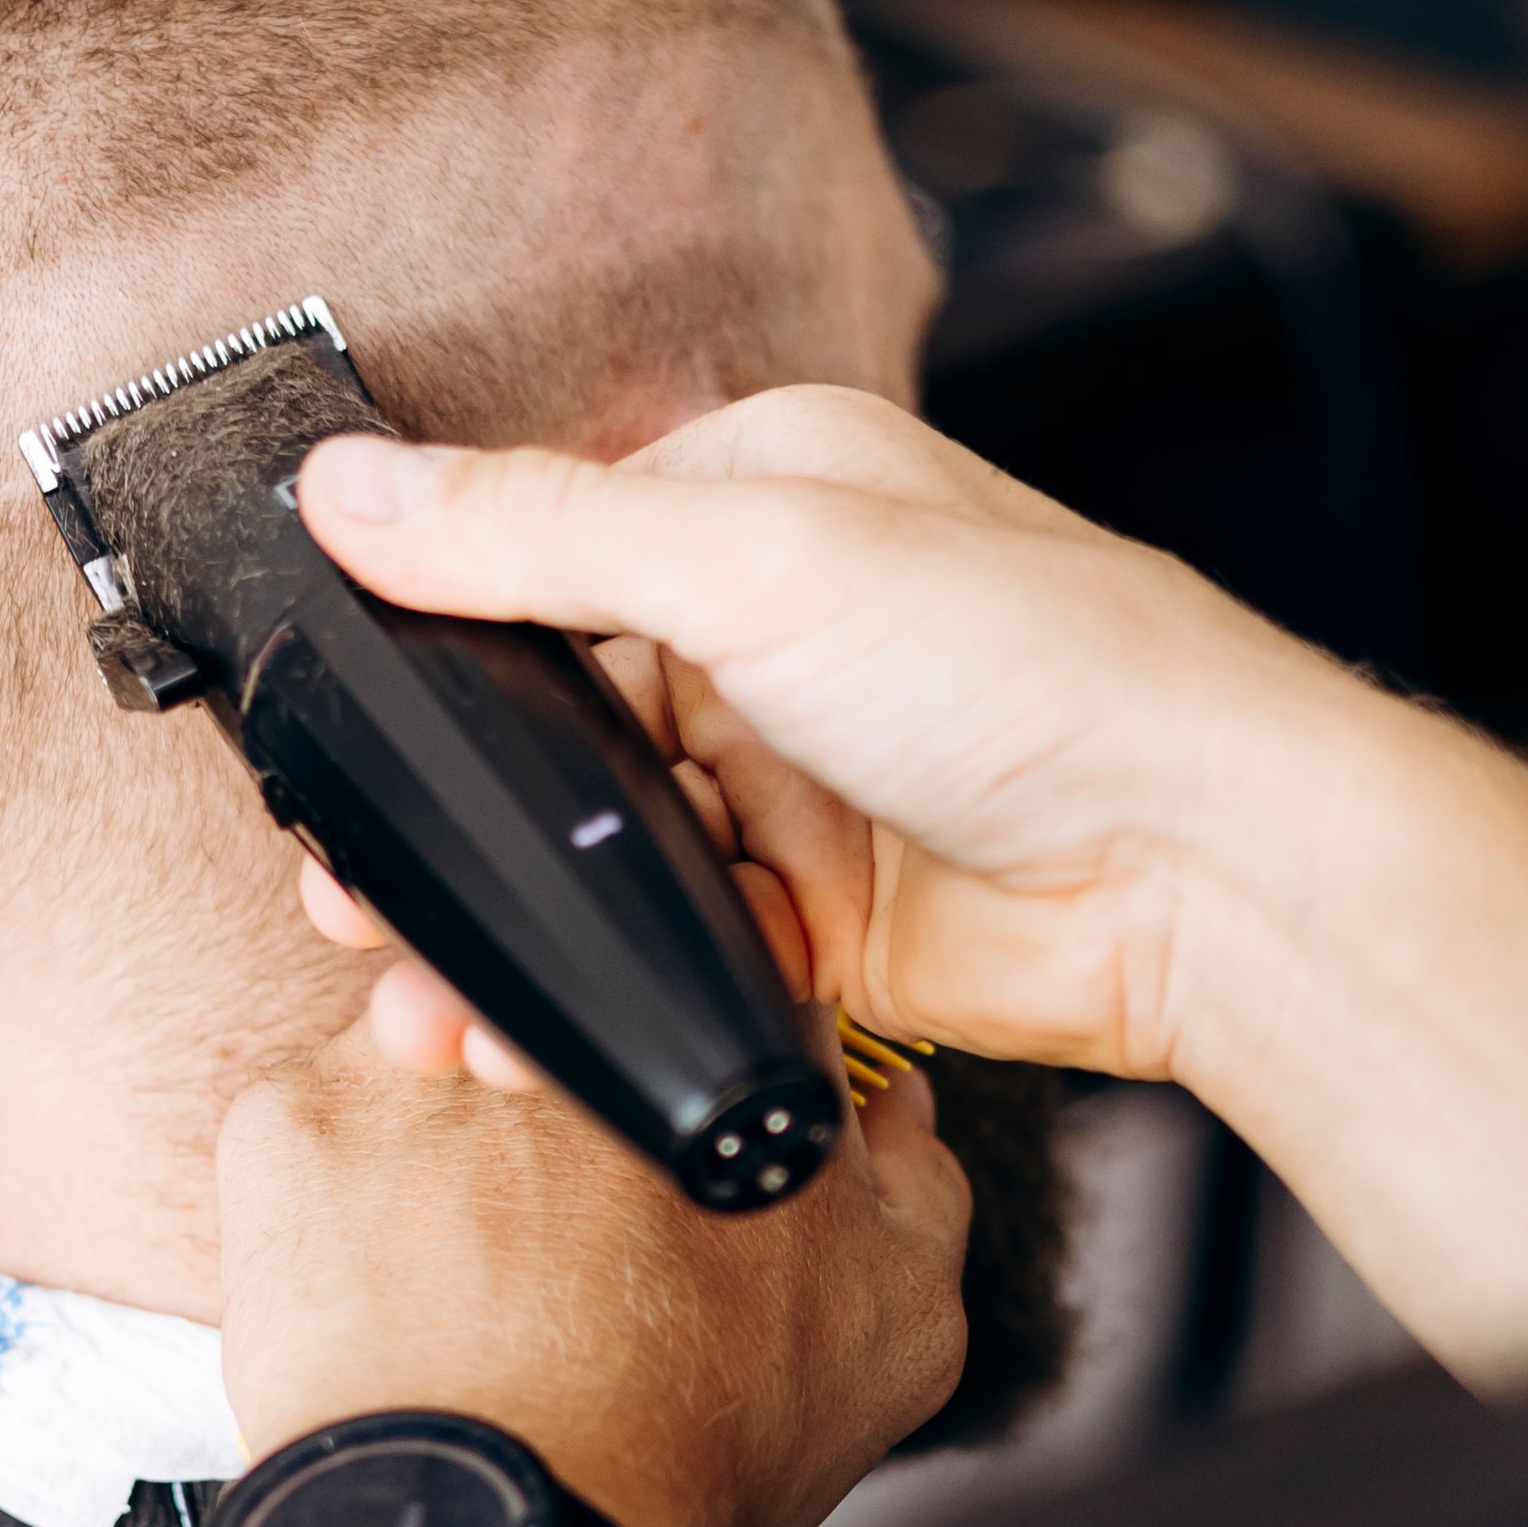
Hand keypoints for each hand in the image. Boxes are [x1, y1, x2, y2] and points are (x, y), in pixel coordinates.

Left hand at [214, 1009, 969, 1526]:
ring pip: (440, 1064)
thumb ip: (919, 1186)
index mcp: (721, 1050)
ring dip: (452, 1151)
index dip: (701, 1078)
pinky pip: (320, 1131)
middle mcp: (569, 1025)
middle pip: (569, 1024)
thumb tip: (895, 1105)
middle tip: (568, 1248)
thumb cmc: (687, 1452)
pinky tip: (387, 1297)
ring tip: (469, 1288)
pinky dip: (345, 1205)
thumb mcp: (894, 1331)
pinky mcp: (292, 1117)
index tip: (675, 1168)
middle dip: (565, 1114)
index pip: (721, 992)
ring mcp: (416, 1056)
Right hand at [292, 387, 1527, 1395]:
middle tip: (343, 879)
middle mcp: (768, 630)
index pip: (538, 539)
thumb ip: (536, 529)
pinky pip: (660, 955)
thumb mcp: (759, 554)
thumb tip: (348, 479)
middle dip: (442, 807)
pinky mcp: (813, 922)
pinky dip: (585, 1001)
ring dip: (495, 924)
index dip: (423, 624)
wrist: (1208, 874)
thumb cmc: (1043, 667)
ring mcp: (788, 784)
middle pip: (546, 714)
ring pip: (589, 851)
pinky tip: (511, 1046)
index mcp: (760, 494)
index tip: (320, 704)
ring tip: (407, 994)